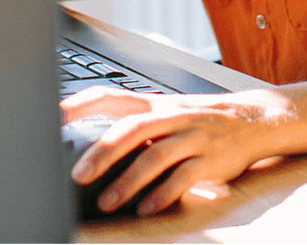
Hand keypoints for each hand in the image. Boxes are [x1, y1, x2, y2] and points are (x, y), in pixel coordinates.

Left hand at [61, 85, 290, 216]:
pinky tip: (148, 209)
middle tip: (78, 176)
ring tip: (107, 203)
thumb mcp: (166, 115)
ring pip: (155, 155)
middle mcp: (170, 116)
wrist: (253, 119)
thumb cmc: (198, 121)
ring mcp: (191, 137)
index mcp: (154, 104)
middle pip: (132, 129)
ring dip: (129, 181)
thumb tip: (90, 149)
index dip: (81, 104)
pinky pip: (185, 177)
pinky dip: (164, 194)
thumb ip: (134, 128)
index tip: (53, 117)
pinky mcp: (211, 160)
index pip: (110, 96)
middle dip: (103, 153)